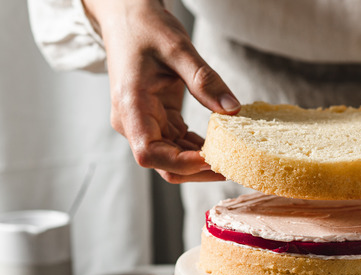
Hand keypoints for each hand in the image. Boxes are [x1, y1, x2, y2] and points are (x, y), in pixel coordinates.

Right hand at [83, 0, 239, 182]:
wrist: (127, 17)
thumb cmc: (145, 28)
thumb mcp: (178, 48)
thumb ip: (204, 80)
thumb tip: (233, 110)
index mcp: (131, 107)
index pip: (150, 153)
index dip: (181, 163)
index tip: (211, 158)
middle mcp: (133, 122)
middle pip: (164, 164)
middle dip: (197, 170)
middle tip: (233, 165)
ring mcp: (145, 123)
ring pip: (173, 159)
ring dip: (201, 162)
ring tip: (233, 158)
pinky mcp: (158, 120)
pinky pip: (178, 144)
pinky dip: (199, 148)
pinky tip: (222, 145)